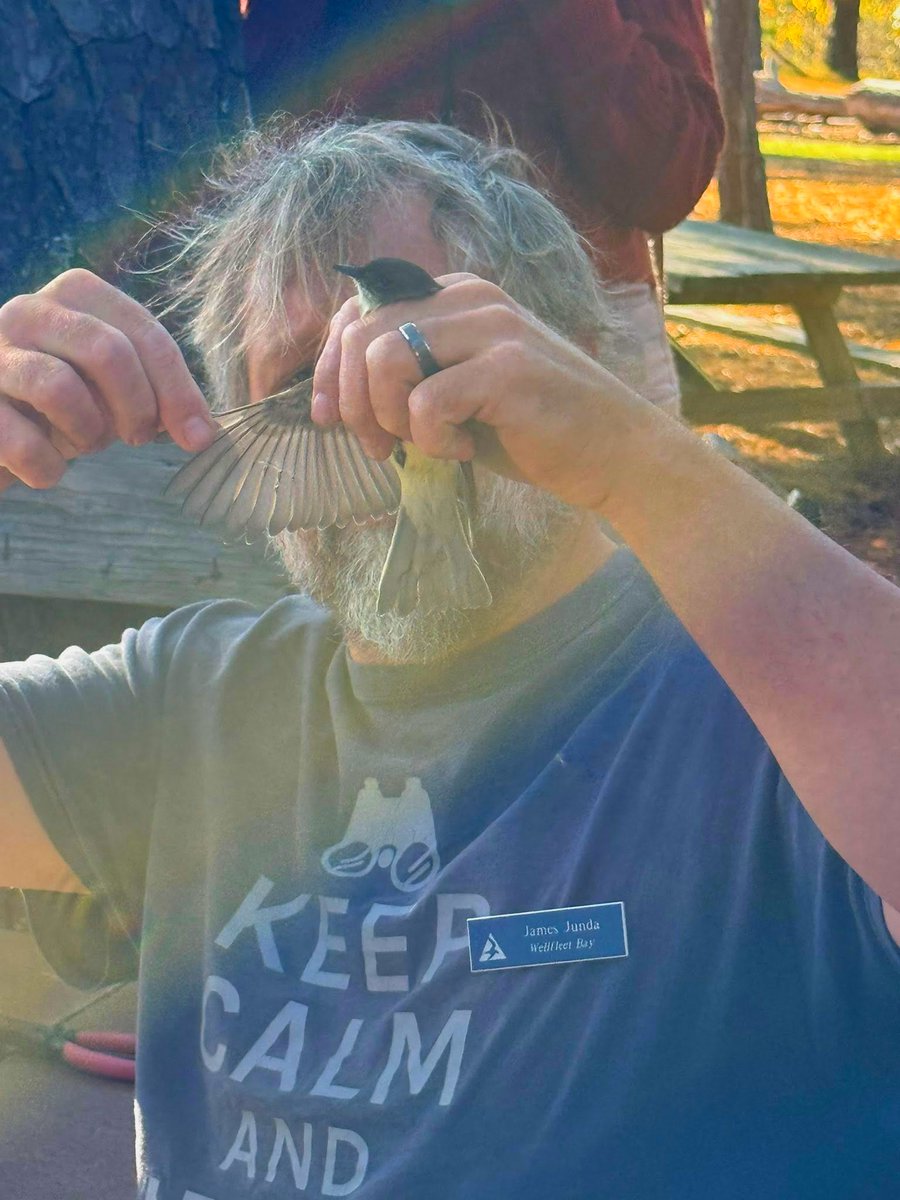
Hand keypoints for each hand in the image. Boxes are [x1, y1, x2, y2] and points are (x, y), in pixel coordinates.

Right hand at [0, 269, 217, 491]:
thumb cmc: (60, 404)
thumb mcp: (111, 386)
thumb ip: (155, 391)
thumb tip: (204, 432)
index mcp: (77, 294)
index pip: (145, 334)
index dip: (179, 391)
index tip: (198, 438)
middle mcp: (30, 310)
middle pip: (108, 352)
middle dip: (138, 408)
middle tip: (137, 437)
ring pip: (60, 389)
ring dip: (89, 434)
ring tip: (83, 444)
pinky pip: (23, 442)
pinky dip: (47, 468)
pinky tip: (47, 469)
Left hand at [311, 273, 642, 512]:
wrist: (615, 454)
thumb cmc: (533, 429)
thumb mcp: (460, 389)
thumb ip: (409, 375)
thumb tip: (334, 394)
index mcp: (454, 294)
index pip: (359, 310)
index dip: (329, 368)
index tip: (328, 418)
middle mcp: (472, 297)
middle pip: (362, 334)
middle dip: (352, 403)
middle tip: (379, 448)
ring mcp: (493, 328)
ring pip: (384, 360)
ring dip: (389, 418)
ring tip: (426, 443)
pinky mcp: (508, 369)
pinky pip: (427, 403)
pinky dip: (433, 441)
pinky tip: (465, 449)